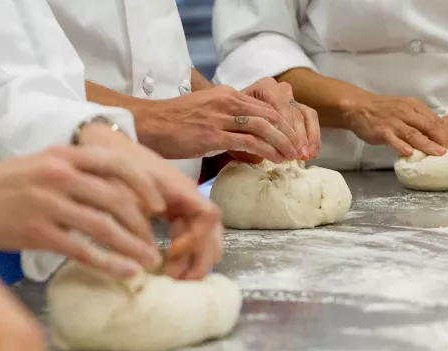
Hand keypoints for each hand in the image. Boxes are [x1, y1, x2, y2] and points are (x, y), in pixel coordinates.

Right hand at [0, 146, 166, 278]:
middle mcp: (59, 174)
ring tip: (150, 262)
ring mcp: (48, 203)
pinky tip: (125, 273)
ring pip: (105, 226)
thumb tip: (116, 194)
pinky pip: (83, 250)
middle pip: (118, 199)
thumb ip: (75, 173)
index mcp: (63, 154)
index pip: (118, 163)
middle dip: (143, 225)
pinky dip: (109, 263)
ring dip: (134, 247)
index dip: (145, 185)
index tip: (159, 206)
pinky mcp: (36, 232)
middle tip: (154, 243)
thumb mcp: (39, 165)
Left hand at [80, 127, 222, 279]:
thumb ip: (136, 224)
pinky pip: (187, 237)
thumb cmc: (116, 168)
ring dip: (193, 261)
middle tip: (180, 283)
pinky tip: (167, 269)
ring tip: (173, 280)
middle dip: (200, 260)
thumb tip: (147, 258)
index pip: (209, 216)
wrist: (106, 148)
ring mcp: (183, 207)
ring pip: (203, 238)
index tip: (172, 252)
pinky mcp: (174, 213)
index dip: (197, 238)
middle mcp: (189, 199)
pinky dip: (182, 255)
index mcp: (182, 190)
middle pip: (213, 232)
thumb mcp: (123, 195)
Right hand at [134, 85, 299, 161]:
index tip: (293, 138)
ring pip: (264, 127)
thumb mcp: (204, 112)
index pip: (266, 106)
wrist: (148, 123)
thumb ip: (225, 120)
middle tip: (299, 149)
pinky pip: (248, 141)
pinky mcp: (212, 135)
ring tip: (292, 157)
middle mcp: (226, 101)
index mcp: (226, 94)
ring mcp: (219, 117)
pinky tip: (275, 160)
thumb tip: (243, 139)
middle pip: (271, 114)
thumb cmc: (172, 124)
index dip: (285, 123)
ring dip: (282, 143)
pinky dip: (267, 151)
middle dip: (289, 133)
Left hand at [242, 77, 320, 159]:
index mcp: (264, 87)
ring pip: (305, 115)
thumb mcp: (235, 130)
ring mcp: (291, 98)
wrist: (235, 120)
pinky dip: (312, 136)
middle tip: (299, 154)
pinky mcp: (298, 108)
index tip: (286, 146)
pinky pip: (310, 119)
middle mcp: (280, 89)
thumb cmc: (234, 124)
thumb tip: (260, 156)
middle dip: (297, 135)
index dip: (284, 128)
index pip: (278, 107)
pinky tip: (312, 153)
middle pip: (293, 111)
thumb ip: (245, 139)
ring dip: (308, 137)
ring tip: (306, 156)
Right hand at [341, 93, 447, 155]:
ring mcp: (393, 122)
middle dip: (444, 138)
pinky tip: (409, 153)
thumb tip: (439, 135)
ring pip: (414, 133)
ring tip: (440, 153)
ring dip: (428, 144)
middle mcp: (406, 113)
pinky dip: (401, 146)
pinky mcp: (381, 130)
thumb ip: (420, 121)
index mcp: (415, 107)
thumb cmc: (384, 110)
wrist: (359, 107)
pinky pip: (393, 138)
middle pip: (429, 126)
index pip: (436, 120)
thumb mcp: (405, 110)